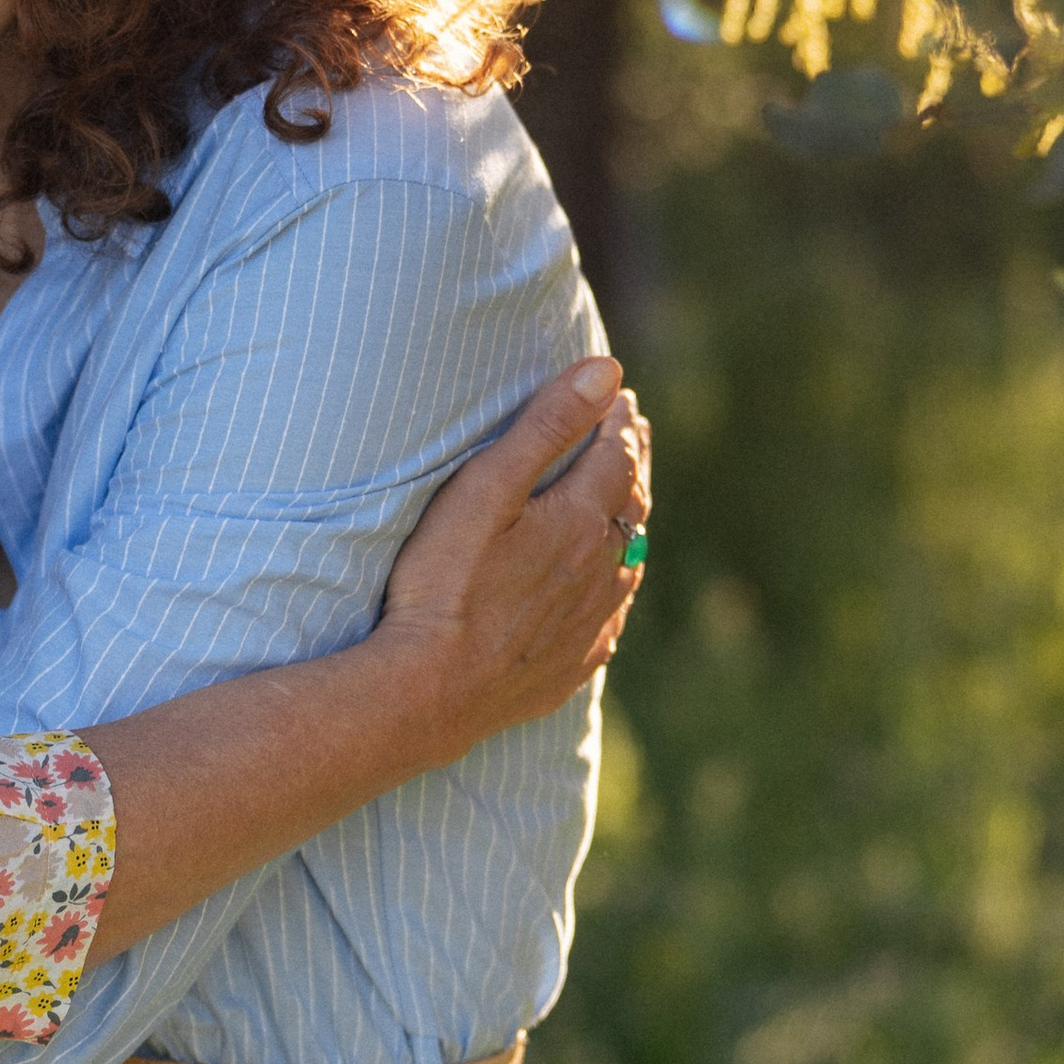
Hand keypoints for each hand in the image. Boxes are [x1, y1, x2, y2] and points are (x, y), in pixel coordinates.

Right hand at [371, 357, 648, 751]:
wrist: (431, 691)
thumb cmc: (445, 585)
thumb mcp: (486, 489)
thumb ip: (547, 427)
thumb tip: (608, 372)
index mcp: (581, 521)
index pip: (616, 457)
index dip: (618, 422)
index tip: (621, 396)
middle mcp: (601, 571)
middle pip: (630, 505)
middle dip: (632, 463)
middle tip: (632, 436)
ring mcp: (591, 622)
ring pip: (628, 560)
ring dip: (629, 523)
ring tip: (626, 503)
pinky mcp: (573, 663)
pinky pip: (611, 616)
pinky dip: (615, 585)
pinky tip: (607, 589)